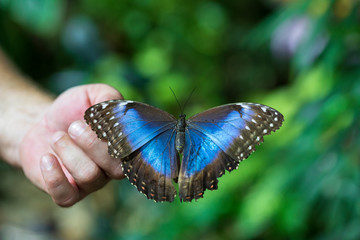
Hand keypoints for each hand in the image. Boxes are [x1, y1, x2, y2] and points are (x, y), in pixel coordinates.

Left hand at [20, 84, 124, 206]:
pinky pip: (66, 196)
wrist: (43, 124)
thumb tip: (116, 106)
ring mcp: (91, 183)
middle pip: (115, 169)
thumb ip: (108, 96)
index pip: (135, 152)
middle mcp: (113, 168)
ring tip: (56, 137)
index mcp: (125, 147)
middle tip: (74, 126)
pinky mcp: (68, 193)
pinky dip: (54, 176)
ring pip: (89, 176)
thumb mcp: (91, 94)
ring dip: (69, 152)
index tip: (99, 121)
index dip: (119, 138)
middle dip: (92, 144)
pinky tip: (47, 157)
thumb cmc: (73, 110)